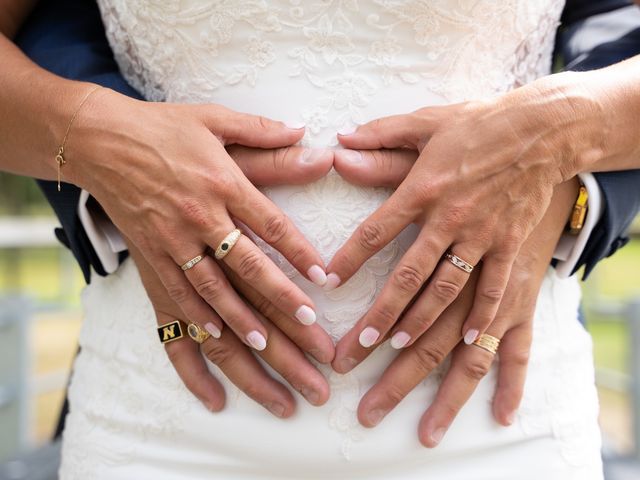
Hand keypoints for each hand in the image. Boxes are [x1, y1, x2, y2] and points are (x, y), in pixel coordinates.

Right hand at [66, 89, 331, 351]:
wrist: (100, 138)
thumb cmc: (162, 127)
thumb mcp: (214, 119)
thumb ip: (261, 131)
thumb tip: (303, 131)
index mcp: (223, 181)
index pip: (271, 223)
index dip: (300, 251)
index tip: (324, 276)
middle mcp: (200, 214)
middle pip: (247, 263)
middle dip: (280, 295)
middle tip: (309, 321)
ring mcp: (172, 237)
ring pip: (211, 286)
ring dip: (239, 317)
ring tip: (266, 344)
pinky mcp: (149, 251)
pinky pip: (174, 289)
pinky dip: (195, 314)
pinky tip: (214, 336)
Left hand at [328, 94, 571, 370]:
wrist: (544, 128)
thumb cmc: (480, 123)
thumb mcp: (426, 122)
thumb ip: (380, 135)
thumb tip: (339, 140)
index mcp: (422, 188)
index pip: (376, 230)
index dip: (349, 258)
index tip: (327, 281)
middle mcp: (449, 217)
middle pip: (408, 275)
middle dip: (382, 312)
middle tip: (360, 343)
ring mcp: (482, 234)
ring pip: (447, 288)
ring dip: (422, 320)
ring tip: (399, 346)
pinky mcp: (510, 243)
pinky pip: (495, 286)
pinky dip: (483, 315)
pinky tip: (469, 339)